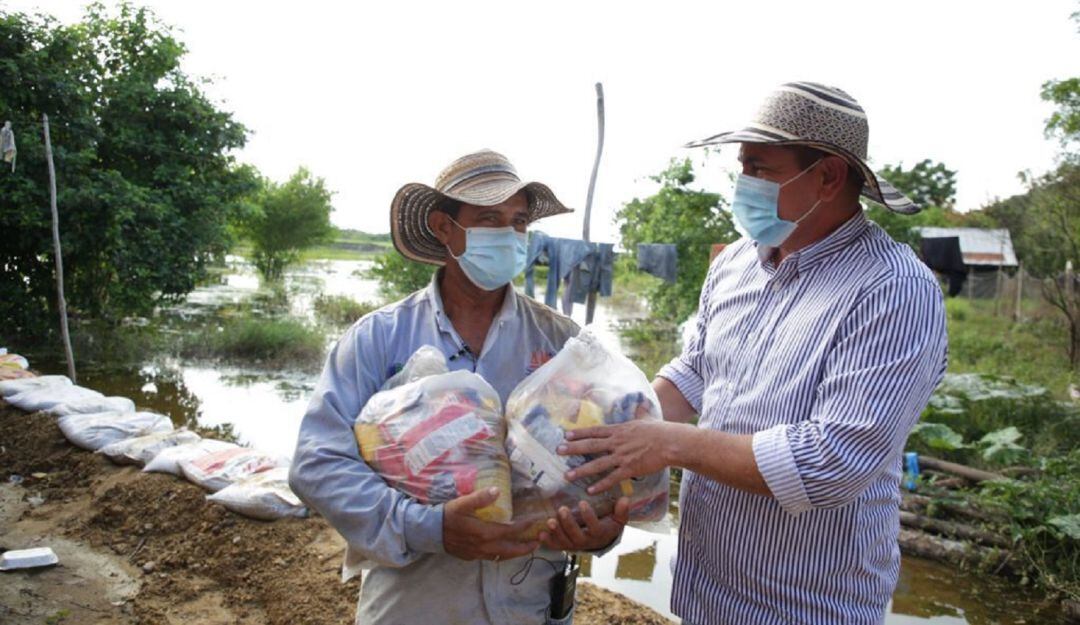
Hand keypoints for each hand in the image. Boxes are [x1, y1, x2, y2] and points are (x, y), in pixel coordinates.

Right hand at [443, 487, 538, 560]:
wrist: (430, 532)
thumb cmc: (447, 515)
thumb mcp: (462, 503)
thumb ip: (480, 498)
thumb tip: (497, 490)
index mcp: (484, 533)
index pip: (510, 531)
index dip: (523, 527)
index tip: (534, 522)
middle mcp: (483, 546)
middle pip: (510, 550)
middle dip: (525, 547)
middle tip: (538, 543)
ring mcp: (478, 553)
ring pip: (502, 557)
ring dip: (516, 553)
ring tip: (526, 549)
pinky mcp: (472, 556)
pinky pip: (492, 558)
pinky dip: (503, 555)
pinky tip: (504, 550)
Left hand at [539, 498, 627, 551]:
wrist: (601, 540)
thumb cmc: (609, 525)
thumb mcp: (619, 518)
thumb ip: (622, 510)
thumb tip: (625, 499)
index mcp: (599, 534)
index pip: (594, 527)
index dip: (588, 516)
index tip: (582, 503)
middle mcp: (586, 542)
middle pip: (577, 536)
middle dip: (569, 524)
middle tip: (562, 509)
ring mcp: (574, 545)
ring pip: (565, 541)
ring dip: (556, 532)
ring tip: (550, 520)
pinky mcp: (565, 546)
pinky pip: (556, 546)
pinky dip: (548, 542)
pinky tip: (541, 534)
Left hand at [559, 421, 685, 494]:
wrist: (671, 442)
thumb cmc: (660, 431)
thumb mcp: (646, 419)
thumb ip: (639, 414)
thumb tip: (640, 404)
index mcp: (619, 430)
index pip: (595, 431)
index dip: (579, 433)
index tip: (565, 435)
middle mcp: (617, 442)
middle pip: (591, 445)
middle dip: (573, 449)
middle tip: (558, 451)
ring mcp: (622, 456)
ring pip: (597, 464)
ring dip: (581, 470)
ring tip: (567, 476)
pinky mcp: (630, 468)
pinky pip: (612, 478)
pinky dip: (600, 485)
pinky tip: (590, 490)